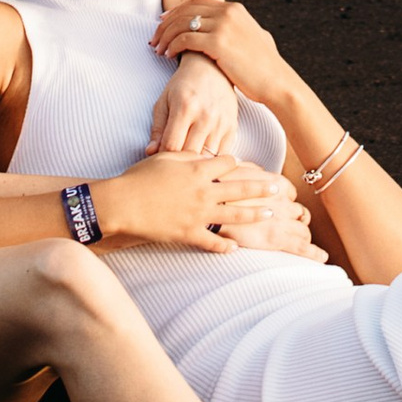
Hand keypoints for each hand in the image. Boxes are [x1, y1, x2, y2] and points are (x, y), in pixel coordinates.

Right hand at [91, 157, 313, 256]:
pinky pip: (212, 242)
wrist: (122, 203)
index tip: (244, 165)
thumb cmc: (139, 177)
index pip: (227, 163)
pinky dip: (224, 246)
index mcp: (197, 170)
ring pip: (234, 215)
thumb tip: (200, 153)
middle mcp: (203, 192)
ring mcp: (198, 215)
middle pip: (240, 188)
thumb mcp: (164, 158)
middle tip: (279, 188)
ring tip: (270, 214)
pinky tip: (236, 248)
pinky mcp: (188, 234)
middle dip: (262, 188)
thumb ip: (185, 155)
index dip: (236, 163)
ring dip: (255, 215)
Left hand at [146, 50, 241, 159]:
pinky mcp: (232, 126)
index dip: (163, 157)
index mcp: (184, 107)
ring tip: (187, 168)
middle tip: (171, 169)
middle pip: (190, 155)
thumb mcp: (164, 102)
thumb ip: (157, 129)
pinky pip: (223, 155)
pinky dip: (213, 162)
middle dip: (178, 165)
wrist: (211, 68)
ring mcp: (221, 122)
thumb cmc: (183, 85)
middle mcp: (205, 115)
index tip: (158, 160)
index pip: (172, 146)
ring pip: (208, 158)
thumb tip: (150, 153)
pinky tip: (204, 162)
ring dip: (196, 166)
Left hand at [150, 0, 291, 110]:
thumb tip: (235, 27)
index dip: (176, 11)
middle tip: (154, 37)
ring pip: (182, 24)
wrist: (277, 82)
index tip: (163, 20)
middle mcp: (228, 12)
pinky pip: (185, 39)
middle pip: (185, 11)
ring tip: (157, 49)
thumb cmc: (265, 67)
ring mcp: (223, 26)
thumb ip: (241, 28)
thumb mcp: (255, 37)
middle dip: (165, 23)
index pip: (196, 3)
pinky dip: (173, 46)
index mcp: (234, 9)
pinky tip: (168, 55)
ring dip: (165, 36)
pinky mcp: (218, 43)